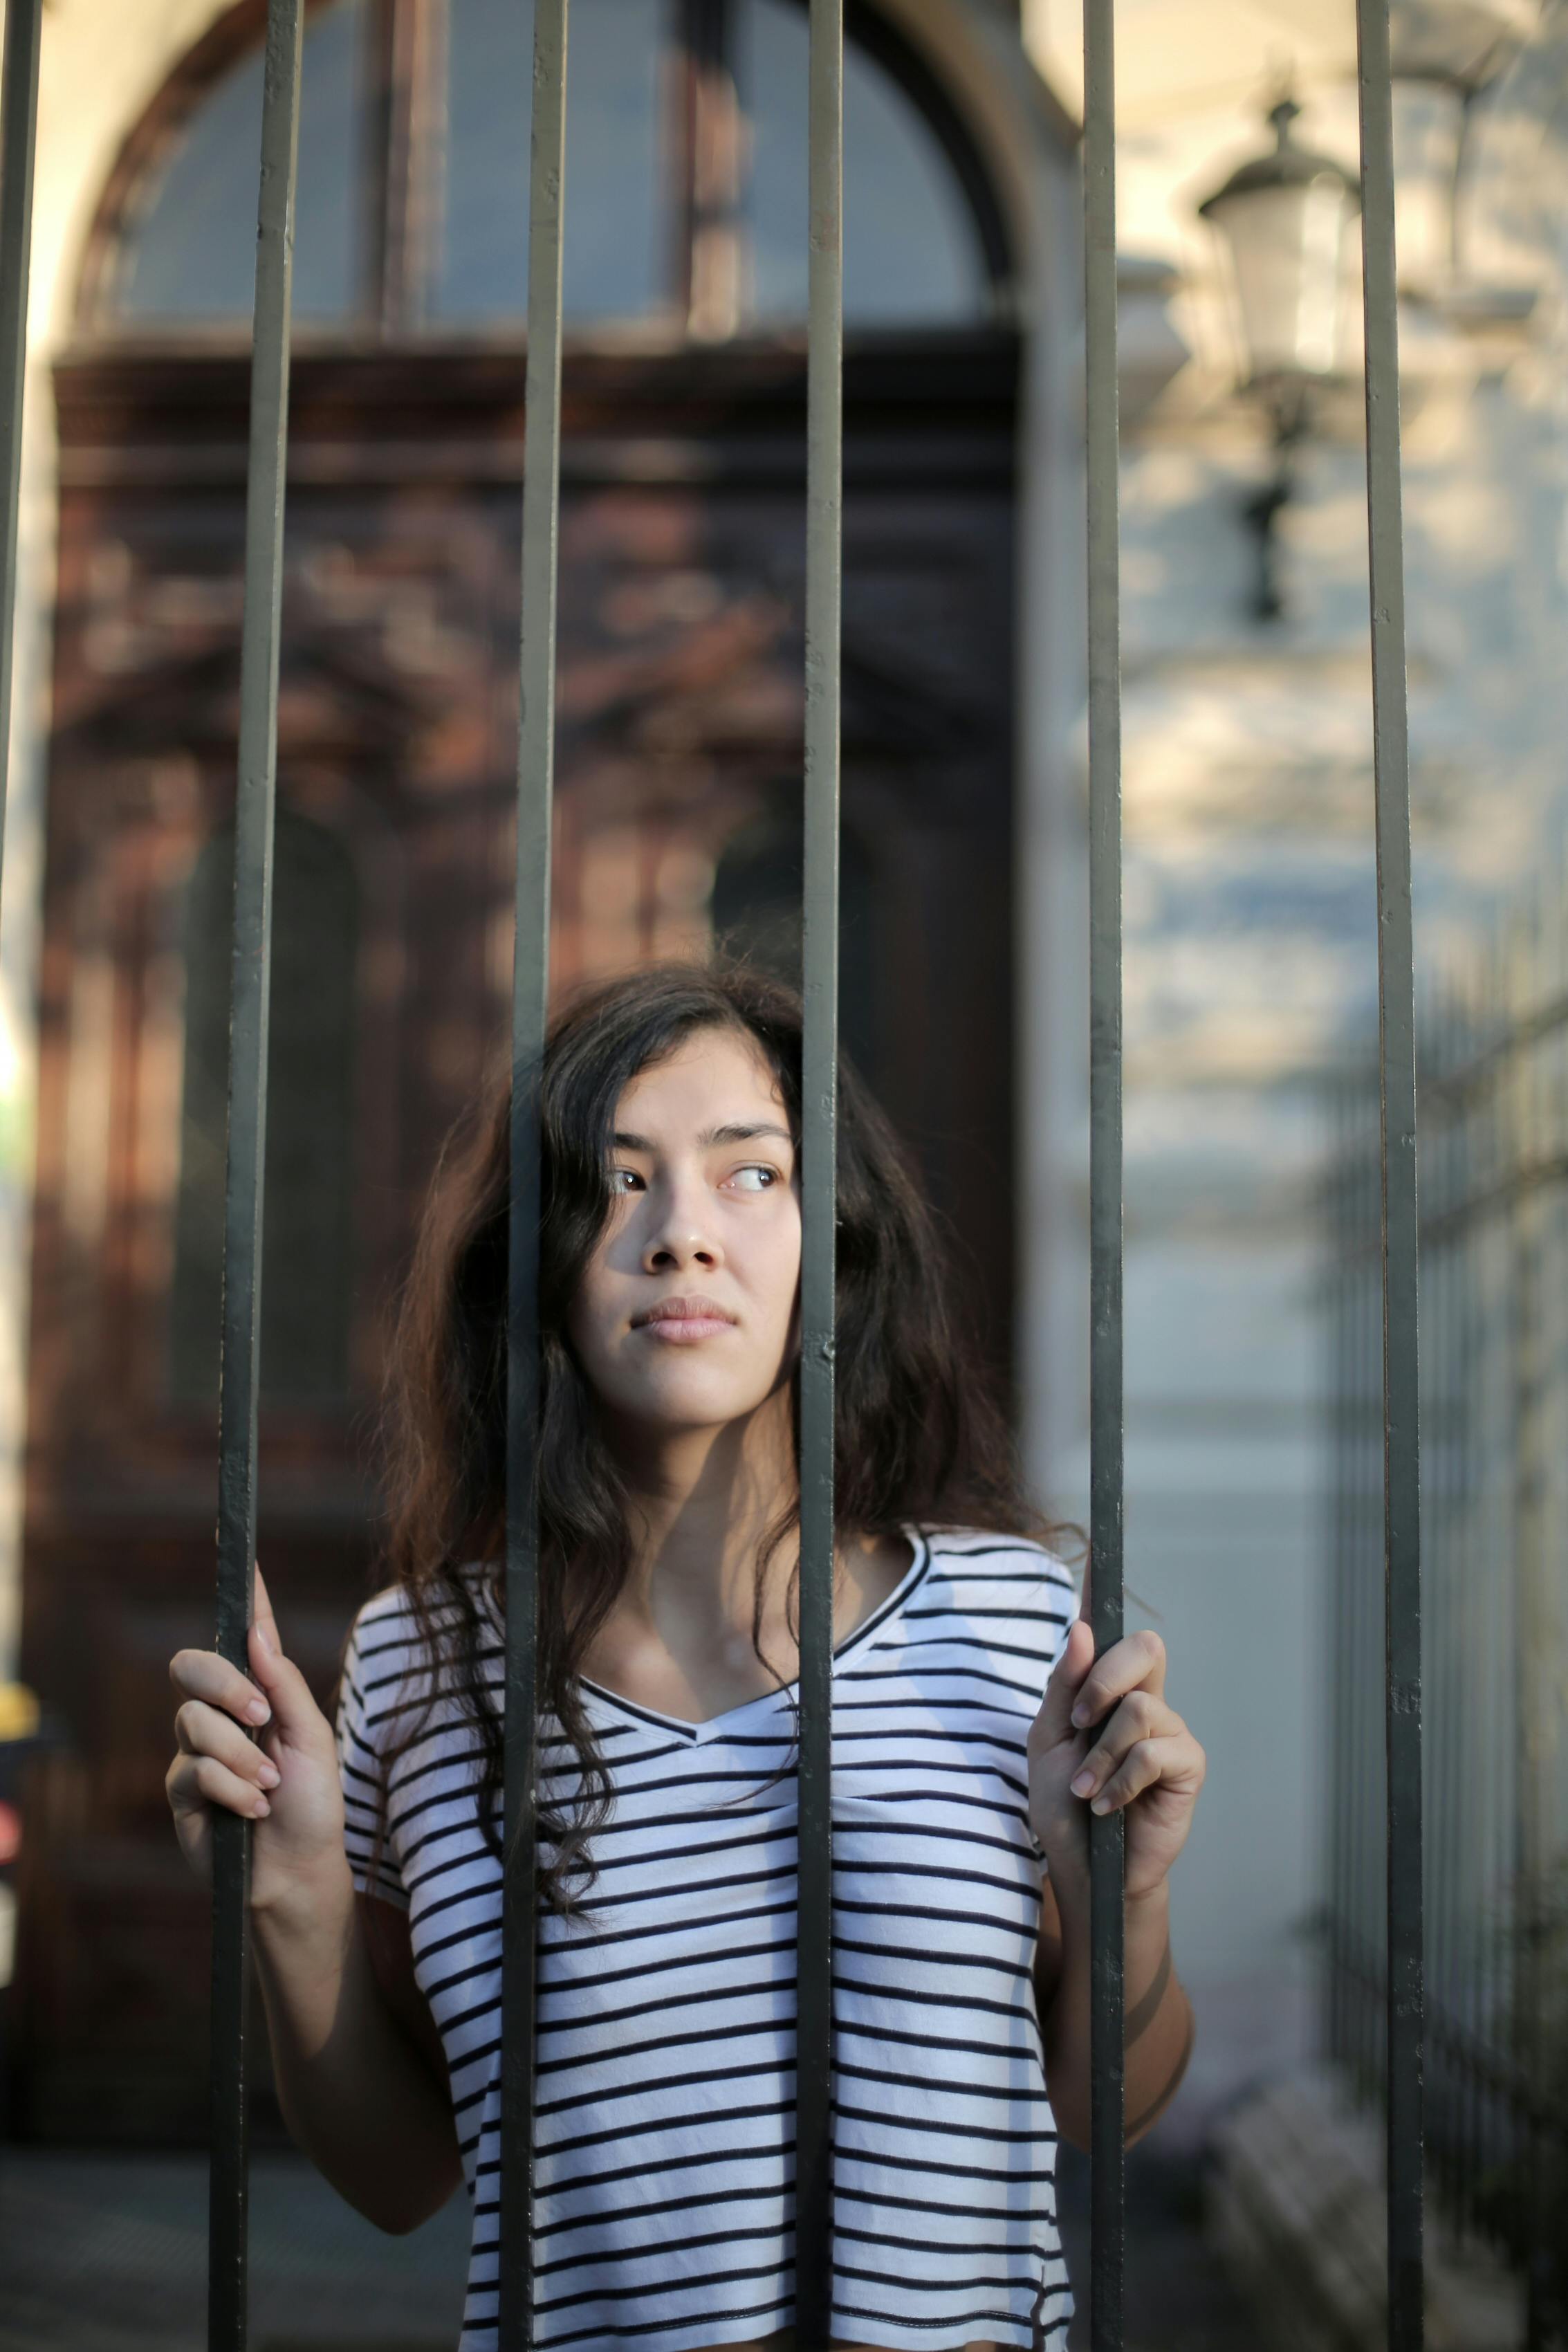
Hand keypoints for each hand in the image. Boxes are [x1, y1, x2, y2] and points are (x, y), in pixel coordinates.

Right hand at [166, 1560, 346, 1915]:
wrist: (297, 1869)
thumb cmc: (313, 1803)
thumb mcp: (313, 1739)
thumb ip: (284, 1685)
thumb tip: (256, 1635)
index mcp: (260, 1692)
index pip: (245, 1634)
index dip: (241, 1593)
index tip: (233, 1543)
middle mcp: (221, 1713)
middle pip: (190, 1666)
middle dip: (224, 1686)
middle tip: (261, 1717)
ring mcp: (196, 1750)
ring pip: (192, 1721)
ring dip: (238, 1755)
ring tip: (268, 1787)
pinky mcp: (181, 1790)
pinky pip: (192, 1770)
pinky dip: (231, 1789)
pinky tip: (253, 1810)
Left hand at [1027, 1599, 1205, 1905]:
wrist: (1085, 1871)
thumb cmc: (1065, 1808)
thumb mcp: (1047, 1744)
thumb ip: (1063, 1688)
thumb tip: (1079, 1629)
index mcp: (1107, 1691)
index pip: (1107, 1632)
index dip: (1102, 1590)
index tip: (1095, 1550)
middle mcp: (1145, 1702)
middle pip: (1145, 1646)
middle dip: (1103, 1679)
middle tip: (1078, 1724)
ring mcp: (1171, 1733)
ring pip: (1141, 1708)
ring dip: (1101, 1754)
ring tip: (1087, 1789)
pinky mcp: (1188, 1767)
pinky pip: (1155, 1751)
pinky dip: (1121, 1779)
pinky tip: (1108, 1804)